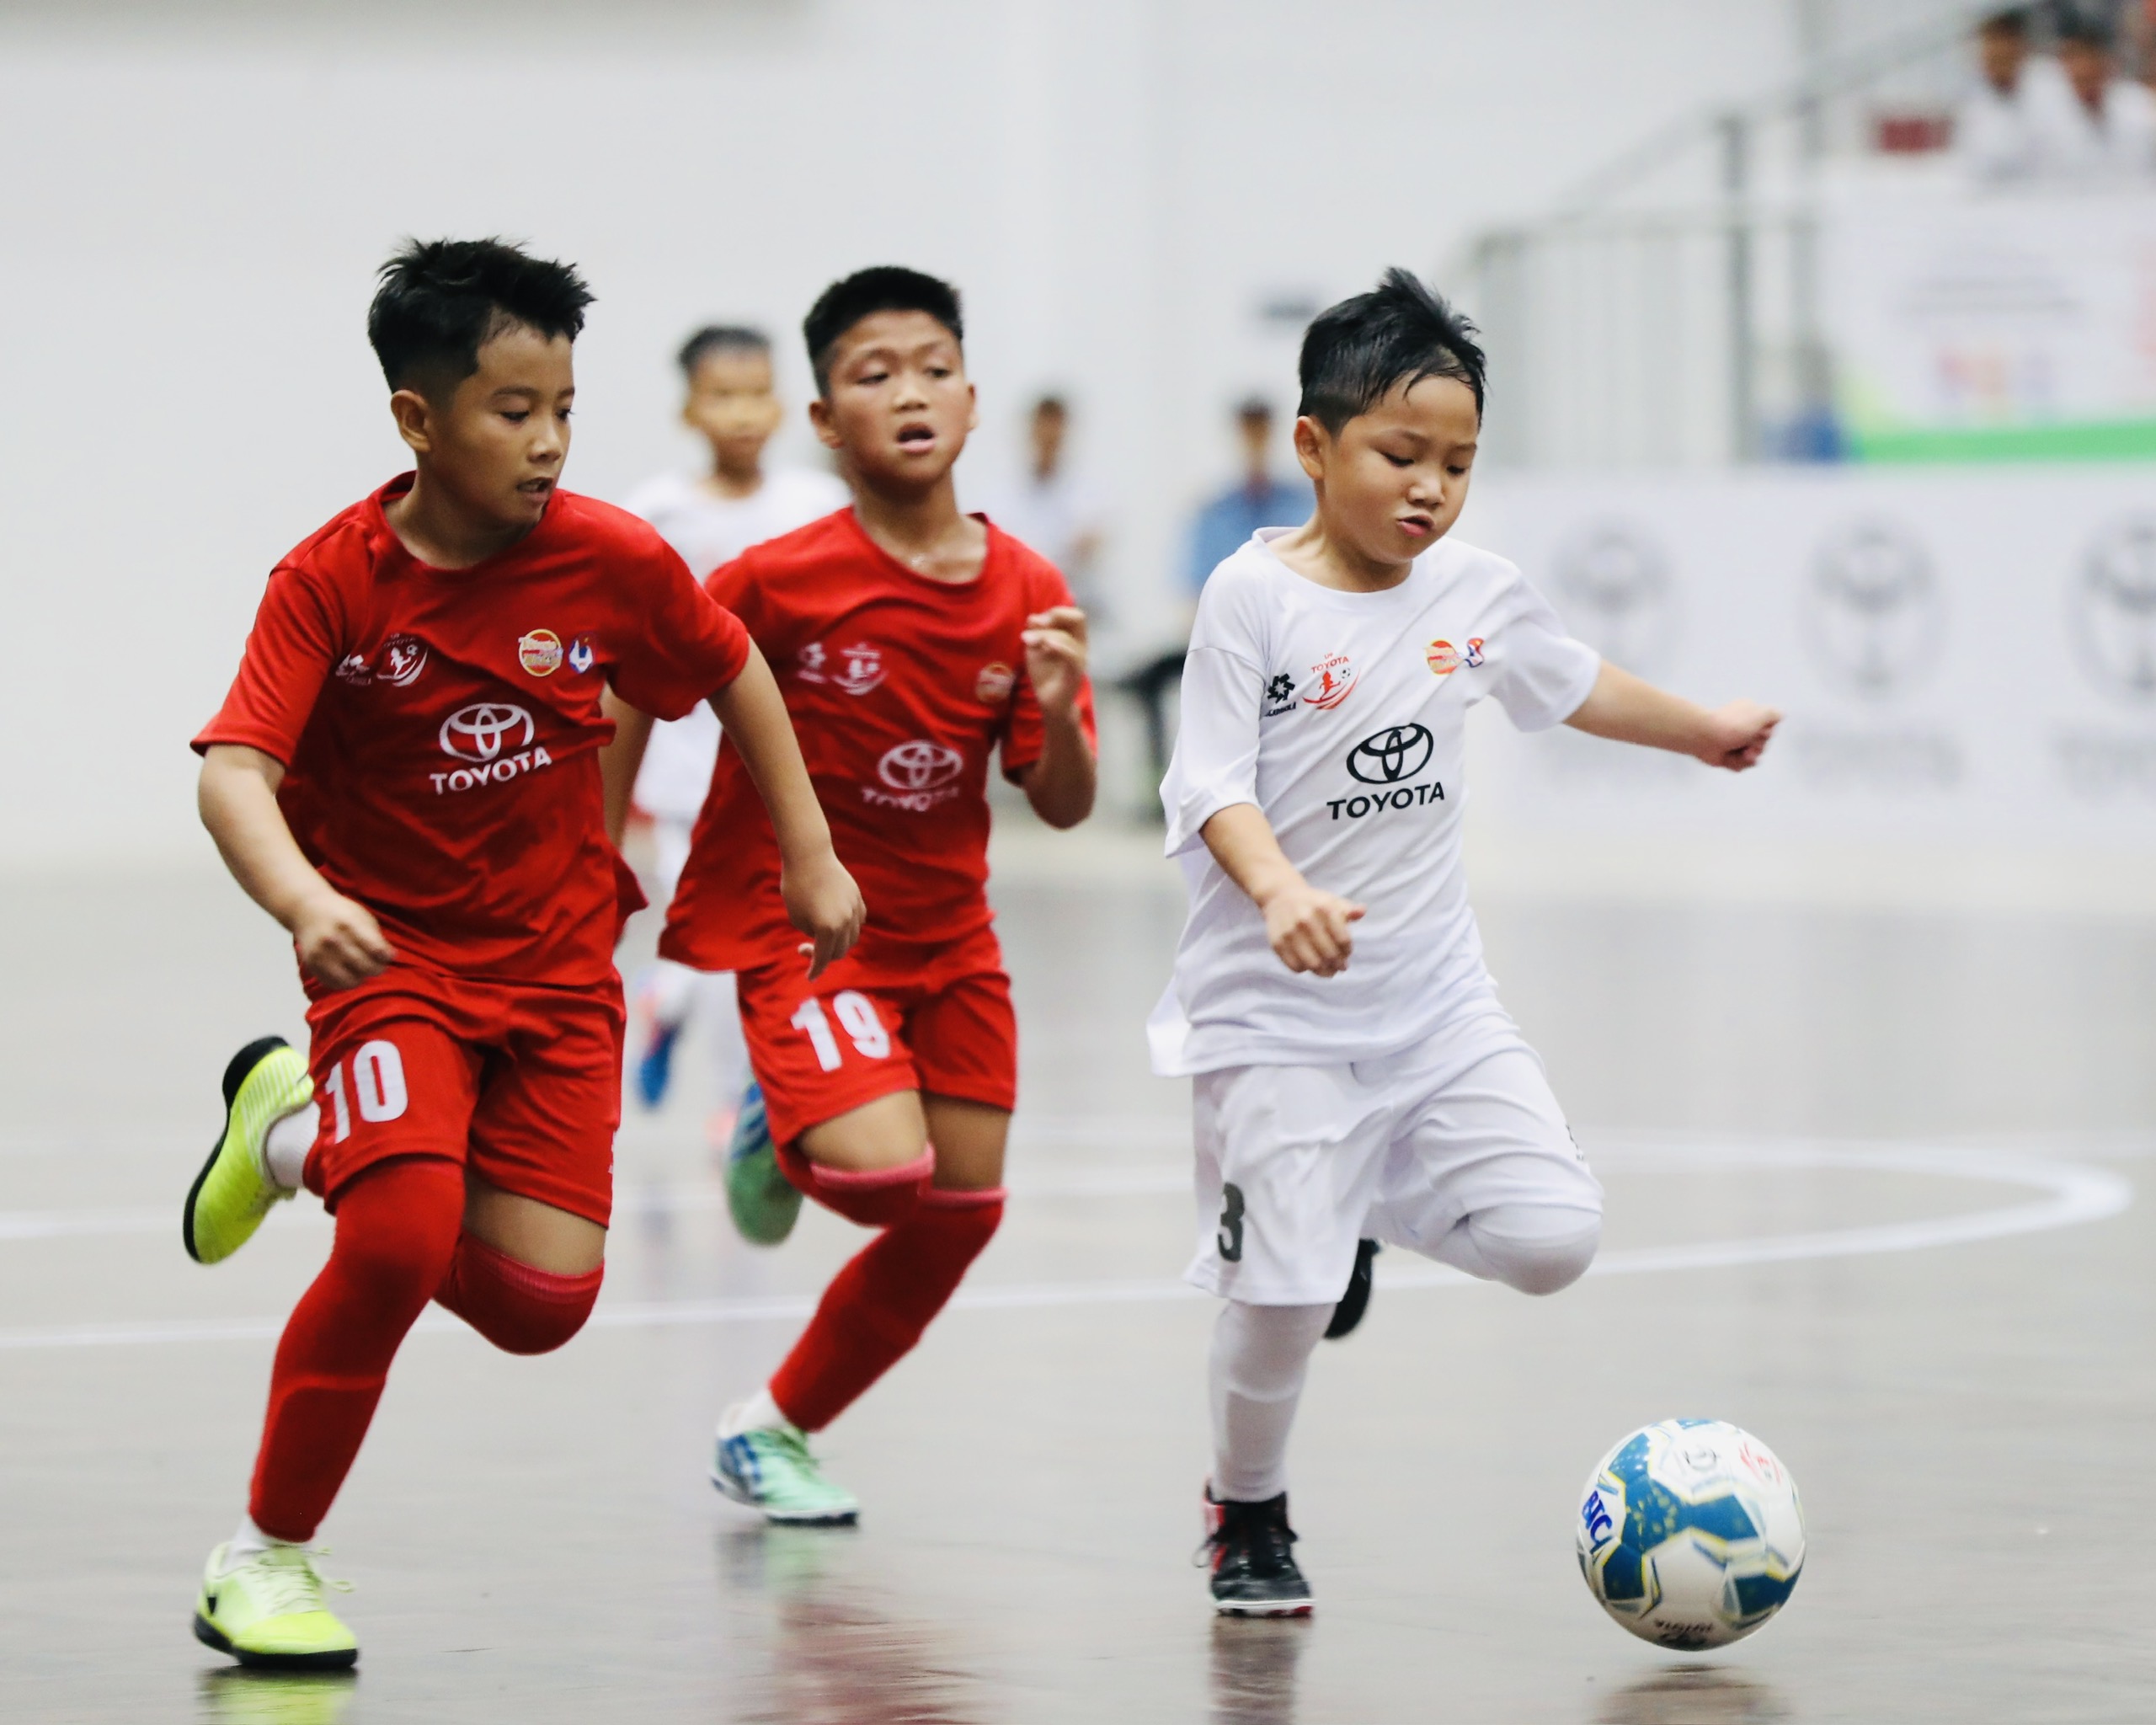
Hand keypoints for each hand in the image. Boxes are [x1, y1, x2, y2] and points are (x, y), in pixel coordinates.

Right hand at [289, 889, 394, 989]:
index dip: (386, 957)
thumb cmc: (341, 915)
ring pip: (351, 981)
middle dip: (377, 969)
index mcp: (348, 924)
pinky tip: (348, 971)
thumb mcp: (363, 918)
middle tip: (377, 965)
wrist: (307, 911)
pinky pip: (335, 984)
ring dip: (361, 977)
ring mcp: (320, 954)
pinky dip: (345, 982)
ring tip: (362, 968)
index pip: (375, 949)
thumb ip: (377, 939)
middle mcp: (332, 940)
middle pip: (366, 967)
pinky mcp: (312, 965)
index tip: (388, 956)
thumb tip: (390, 957)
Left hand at [782, 849, 865, 980]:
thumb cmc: (796, 887)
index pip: (823, 958)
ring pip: (852, 937)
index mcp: (828, 929)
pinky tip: (836, 924)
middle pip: (840, 951)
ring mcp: (854, 909)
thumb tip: (823, 939)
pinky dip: (849, 928)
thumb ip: (812, 933)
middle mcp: (845, 922)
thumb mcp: (797, 918)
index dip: (815, 970)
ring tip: (822, 938)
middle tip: (804, 948)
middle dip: (823, 956)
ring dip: (838, 943)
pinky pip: (857, 921)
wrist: (809, 856)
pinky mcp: (857, 898)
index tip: (809, 977)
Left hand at [1020, 606, 1088, 718]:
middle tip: (1037, 623)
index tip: (1035, 621)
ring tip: (1026, 640)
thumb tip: (1033, 617)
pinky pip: (1072, 656)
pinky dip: (1058, 647)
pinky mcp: (1075, 673)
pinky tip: (1044, 645)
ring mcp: (1080, 659)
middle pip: (1079, 618)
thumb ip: (1035, 633)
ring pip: (1068, 636)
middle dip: (1056, 615)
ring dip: (1044, 634)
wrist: (1049, 702)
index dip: (1055, 611)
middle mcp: (1080, 645)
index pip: (1072, 614)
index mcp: (1073, 637)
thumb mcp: (1035, 650)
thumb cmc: (1045, 675)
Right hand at [1257, 876, 1365, 977]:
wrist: (1279, 897)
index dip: (1347, 950)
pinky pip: (1295, 966)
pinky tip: (1310, 965)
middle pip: (1329, 954)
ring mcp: (1290, 932)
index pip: (1343, 940)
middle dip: (1338, 964)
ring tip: (1328, 971)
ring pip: (1312, 964)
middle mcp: (1305, 919)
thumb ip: (1349, 909)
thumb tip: (1362, 911)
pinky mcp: (1277, 943)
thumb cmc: (1313, 903)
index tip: (1347, 953)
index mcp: (1323, 908)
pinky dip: (1305, 969)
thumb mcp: (1331, 901)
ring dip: (1324, 972)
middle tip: (1340, 967)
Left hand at [1694, 700, 1780, 771]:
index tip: (1759, 730)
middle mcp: (1743, 727)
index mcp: (1751, 714)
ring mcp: (1735, 742)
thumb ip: (1774, 714)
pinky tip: (1728, 758)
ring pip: (1754, 757)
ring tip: (1738, 753)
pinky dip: (1736, 764)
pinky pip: (1741, 766)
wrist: (1705, 738)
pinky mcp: (1727, 756)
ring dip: (1748, 758)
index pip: (1771, 729)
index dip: (1767, 733)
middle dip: (1758, 747)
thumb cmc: (1733, 725)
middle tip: (1746, 743)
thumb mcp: (1761, 714)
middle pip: (1763, 744)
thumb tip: (1781, 716)